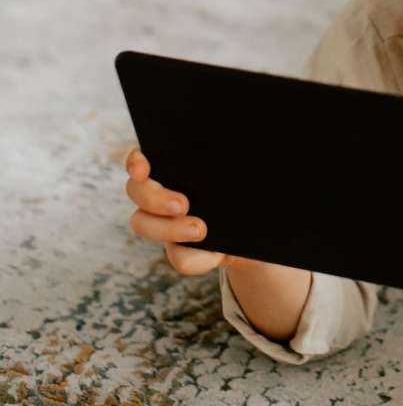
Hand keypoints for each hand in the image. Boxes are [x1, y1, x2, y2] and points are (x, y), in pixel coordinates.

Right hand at [124, 146, 253, 277]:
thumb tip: (236, 146)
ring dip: (170, 229)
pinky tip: (217, 255)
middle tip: (182, 204)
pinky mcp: (181, 251)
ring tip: (201, 230)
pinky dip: (197, 259)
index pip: (142, 158)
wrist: (264, 227)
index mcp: (175, 166)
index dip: (136, 162)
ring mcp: (166, 223)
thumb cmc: (252, 189)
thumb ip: (233, 162)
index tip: (142, 169)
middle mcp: (161, 192)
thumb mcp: (247, 172)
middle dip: (154, 198)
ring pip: (144, 225)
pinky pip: (178, 258)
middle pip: (136, 191)